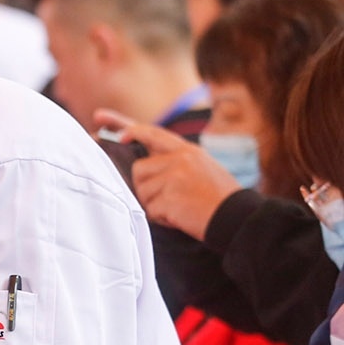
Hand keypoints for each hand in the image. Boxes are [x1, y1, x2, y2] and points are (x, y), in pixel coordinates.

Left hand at [92, 109, 236, 241]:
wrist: (236, 216)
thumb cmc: (216, 197)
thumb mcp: (200, 168)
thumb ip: (174, 163)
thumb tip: (140, 168)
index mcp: (187, 150)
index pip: (151, 133)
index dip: (128, 128)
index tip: (109, 126)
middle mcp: (179, 159)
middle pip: (139, 169)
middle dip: (146, 186)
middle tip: (172, 197)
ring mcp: (174, 177)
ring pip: (141, 191)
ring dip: (155, 204)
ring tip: (180, 206)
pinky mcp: (169, 197)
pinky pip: (150, 210)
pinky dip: (161, 217)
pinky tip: (181, 216)